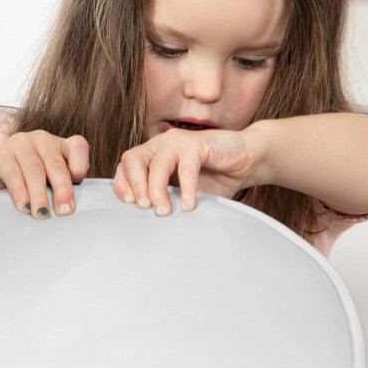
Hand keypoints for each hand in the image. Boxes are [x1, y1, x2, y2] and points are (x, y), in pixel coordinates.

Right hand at [0, 130, 89, 216]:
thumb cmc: (33, 184)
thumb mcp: (53, 182)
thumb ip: (66, 187)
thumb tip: (72, 208)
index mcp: (61, 145)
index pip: (77, 146)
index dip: (80, 163)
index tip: (79, 181)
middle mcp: (42, 140)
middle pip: (55, 164)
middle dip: (62, 189)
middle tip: (64, 211)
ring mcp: (20, 144)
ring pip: (34, 170)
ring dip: (39, 195)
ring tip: (42, 215)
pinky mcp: (1, 155)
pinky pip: (13, 174)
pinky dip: (20, 193)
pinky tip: (24, 207)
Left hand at [114, 127, 266, 214]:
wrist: (245, 162)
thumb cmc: (212, 180)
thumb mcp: (182, 194)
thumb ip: (165, 201)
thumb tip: (145, 226)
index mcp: (151, 156)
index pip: (124, 167)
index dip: (122, 185)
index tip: (129, 206)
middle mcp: (159, 146)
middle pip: (132, 160)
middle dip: (135, 186)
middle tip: (144, 208)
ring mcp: (177, 142)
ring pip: (156, 164)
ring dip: (157, 190)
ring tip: (166, 211)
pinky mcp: (197, 143)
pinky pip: (186, 167)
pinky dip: (186, 188)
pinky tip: (190, 205)